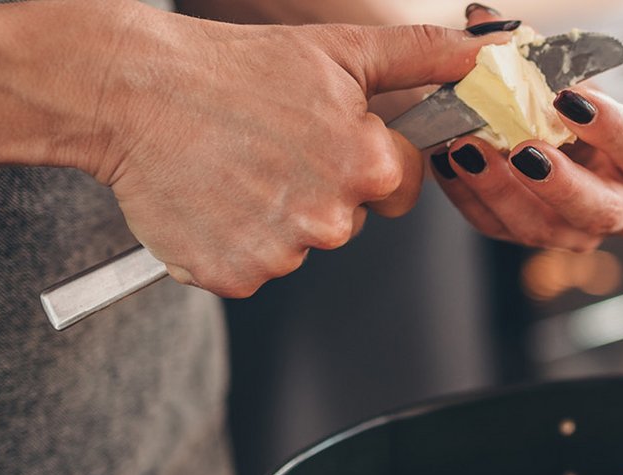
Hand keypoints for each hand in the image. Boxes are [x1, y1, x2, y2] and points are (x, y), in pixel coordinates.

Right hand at [86, 7, 504, 296]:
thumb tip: (488, 51)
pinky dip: (230, 242)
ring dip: (271, 216)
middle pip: (348, 221)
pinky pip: (249, 269)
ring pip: (296, 246)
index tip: (322, 138)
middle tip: (268, 146)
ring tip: (233, 167)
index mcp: (368, 166)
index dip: (365, 159)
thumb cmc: (236, 67)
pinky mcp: (233, 276)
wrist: (134, 91)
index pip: (399, 187)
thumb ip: (423, 57)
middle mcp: (331, 219)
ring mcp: (281, 252)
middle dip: (318, 189)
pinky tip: (211, 198)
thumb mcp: (341, 51)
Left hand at [426, 5, 622, 251]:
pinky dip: (469, 195)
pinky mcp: (531, 236)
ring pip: (545, 229)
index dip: (612, 128)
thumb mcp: (563, 78)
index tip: (568, 100)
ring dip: (502, 191)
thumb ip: (532, 53)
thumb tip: (483, 20)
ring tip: (468, 151)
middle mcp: (620, 205)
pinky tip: (448, 163)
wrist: (546, 139)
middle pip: (600, 209)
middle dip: (560, 183)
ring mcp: (576, 230)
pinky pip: (499, 226)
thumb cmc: (569, 108)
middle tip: (523, 150)